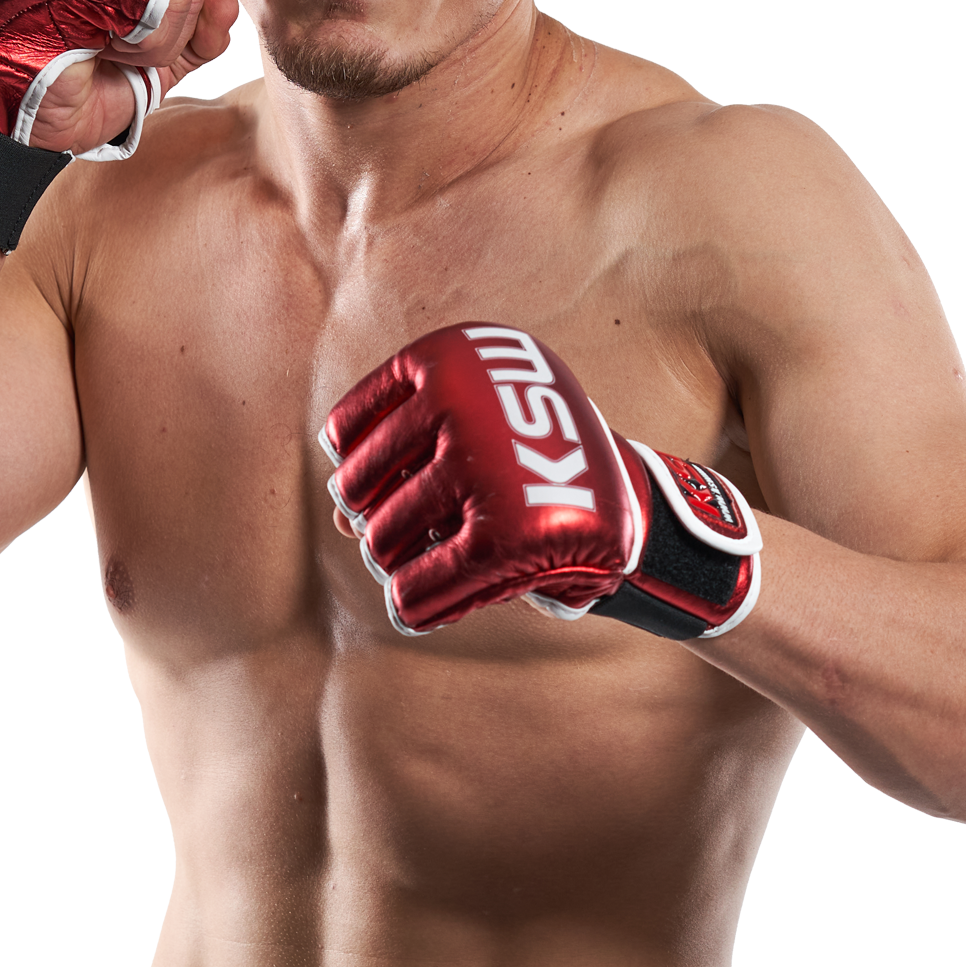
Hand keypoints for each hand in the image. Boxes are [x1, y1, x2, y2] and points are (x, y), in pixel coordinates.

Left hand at [319, 322, 760, 639]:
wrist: (629, 509)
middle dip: (373, 525)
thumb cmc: (527, 471)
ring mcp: (481, 467)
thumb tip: (335, 515)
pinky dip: (414, 602)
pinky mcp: (501, 536)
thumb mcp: (468, 452)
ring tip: (420, 564)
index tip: (374, 489)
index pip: (351, 426)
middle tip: (399, 538)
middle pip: (363, 488)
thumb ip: (401, 471)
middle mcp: (460, 404)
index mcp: (451, 363)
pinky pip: (423, 584)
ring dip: (391, 565)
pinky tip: (417, 603)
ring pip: (385, 538)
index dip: (353, 467)